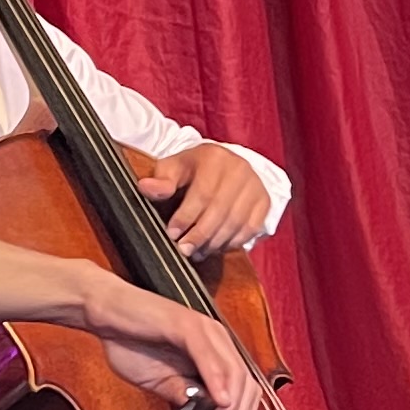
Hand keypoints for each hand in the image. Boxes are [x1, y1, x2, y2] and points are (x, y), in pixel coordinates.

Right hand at [84, 272, 272, 409]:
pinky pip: (209, 356)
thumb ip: (183, 396)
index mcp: (214, 352)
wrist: (105, 314)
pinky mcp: (186, 325)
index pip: (244, 388)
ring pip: (234, 372)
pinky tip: (217, 401)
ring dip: (228, 407)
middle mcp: (216, 339)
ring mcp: (204, 330)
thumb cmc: (129, 342)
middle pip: (246, 383)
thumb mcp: (160, 382)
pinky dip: (216, 381)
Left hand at [135, 144, 276, 254]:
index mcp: (215, 158)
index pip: (202, 193)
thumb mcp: (174, 167)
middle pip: (220, 211)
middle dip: (200, 235)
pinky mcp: (264, 201)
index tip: (172, 233)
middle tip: (184, 250)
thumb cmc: (194, 169)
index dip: (186, 217)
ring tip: (197, 252)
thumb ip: (161, 179)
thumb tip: (145, 187)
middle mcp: (240, 169)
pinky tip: (216, 247)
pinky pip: (250, 228)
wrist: (225, 164)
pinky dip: (232, 242)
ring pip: (236, 223)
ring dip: (214, 242)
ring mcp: (255, 186)